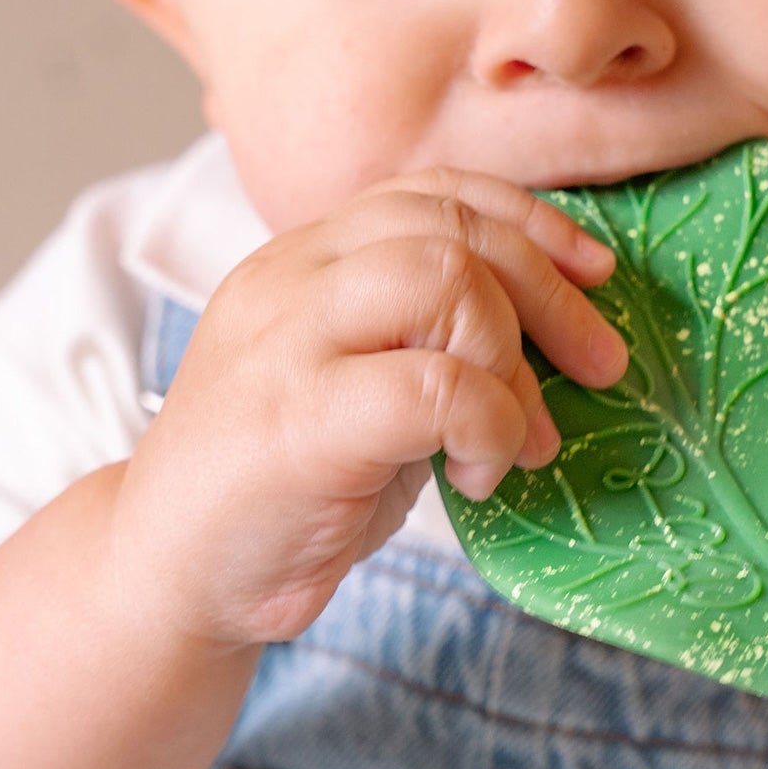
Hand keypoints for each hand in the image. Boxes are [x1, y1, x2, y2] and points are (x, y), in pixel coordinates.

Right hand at [108, 170, 629, 651]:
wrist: (168, 577)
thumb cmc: (281, 490)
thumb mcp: (363, 387)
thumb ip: (432, 339)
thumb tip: (565, 328)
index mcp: (303, 259)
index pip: (429, 191)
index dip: (529, 221)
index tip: (596, 274)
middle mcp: (288, 278)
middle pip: (450, 225)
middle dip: (550, 291)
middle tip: (599, 369)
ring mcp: (283, 341)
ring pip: (442, 277)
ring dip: (511, 360)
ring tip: (521, 438)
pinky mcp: (294, 419)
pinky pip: (433, 384)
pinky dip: (488, 425)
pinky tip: (479, 474)